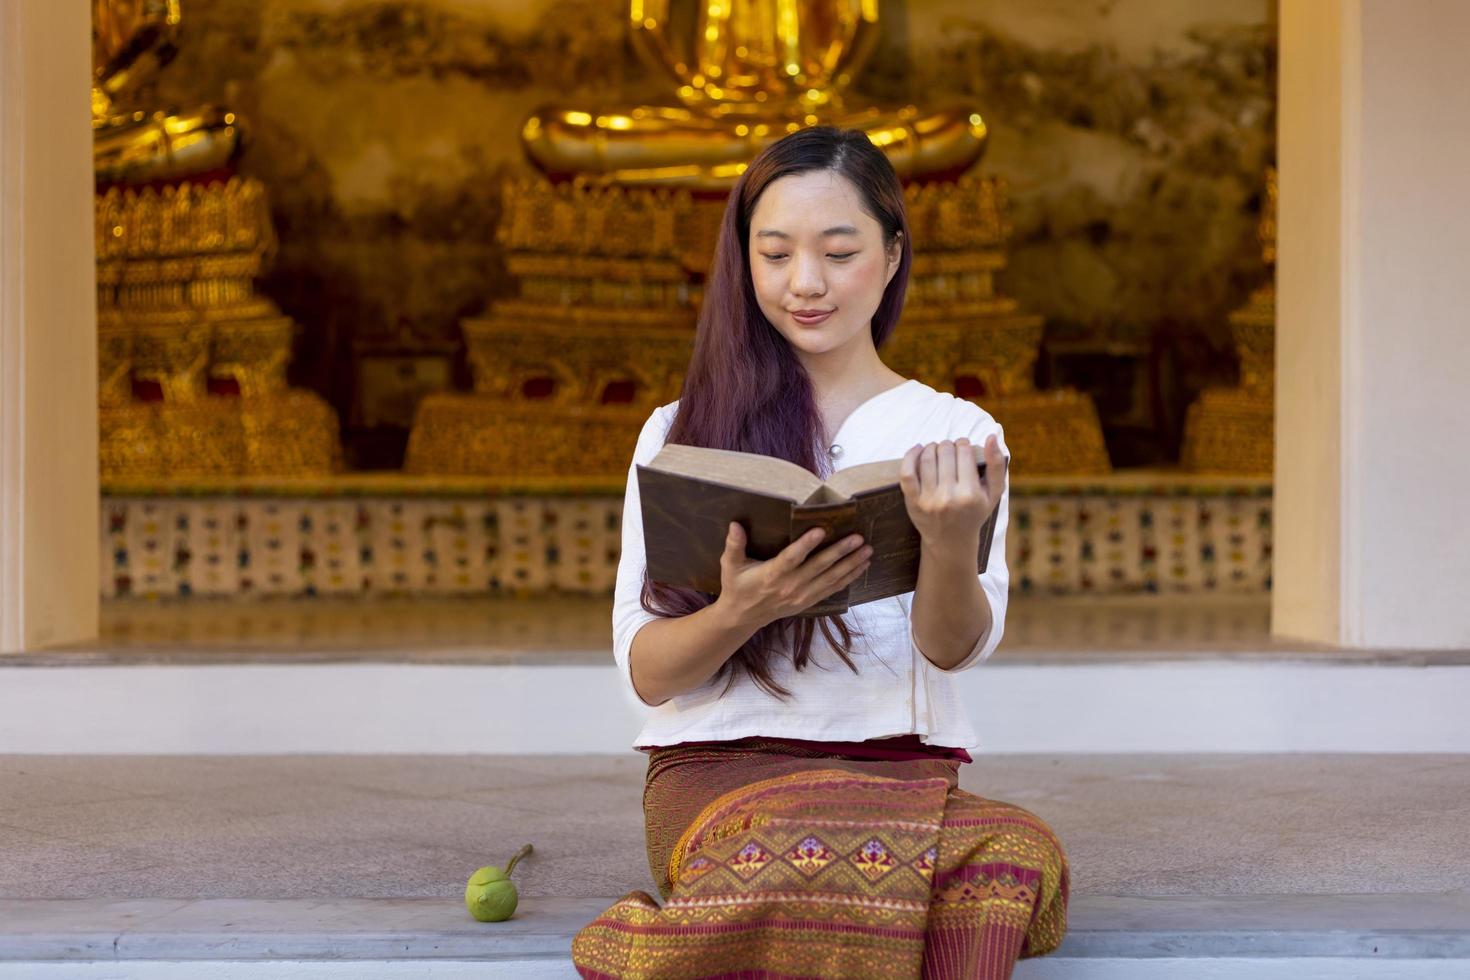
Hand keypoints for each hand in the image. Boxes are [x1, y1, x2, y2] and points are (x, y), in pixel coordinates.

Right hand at [712, 522, 871, 630]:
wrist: (743, 617)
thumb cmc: (737, 586)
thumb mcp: (730, 565)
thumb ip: (734, 545)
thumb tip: (735, 524)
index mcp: (771, 575)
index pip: (791, 558)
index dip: (806, 544)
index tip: (821, 530)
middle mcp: (790, 586)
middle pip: (819, 568)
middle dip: (840, 552)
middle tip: (858, 538)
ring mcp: (801, 596)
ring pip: (831, 579)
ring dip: (851, 565)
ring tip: (867, 550)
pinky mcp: (808, 601)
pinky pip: (832, 589)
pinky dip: (848, 578)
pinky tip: (861, 567)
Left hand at [898, 435, 1006, 549]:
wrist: (951, 542)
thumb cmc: (975, 513)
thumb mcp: (994, 494)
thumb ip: (996, 465)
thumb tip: (991, 437)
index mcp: (971, 494)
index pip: (964, 452)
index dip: (963, 444)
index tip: (963, 447)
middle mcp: (949, 497)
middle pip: (945, 452)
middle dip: (948, 445)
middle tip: (950, 449)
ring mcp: (929, 500)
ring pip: (927, 458)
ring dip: (932, 447)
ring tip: (936, 449)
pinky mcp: (913, 502)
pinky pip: (907, 473)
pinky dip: (910, 456)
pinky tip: (918, 449)